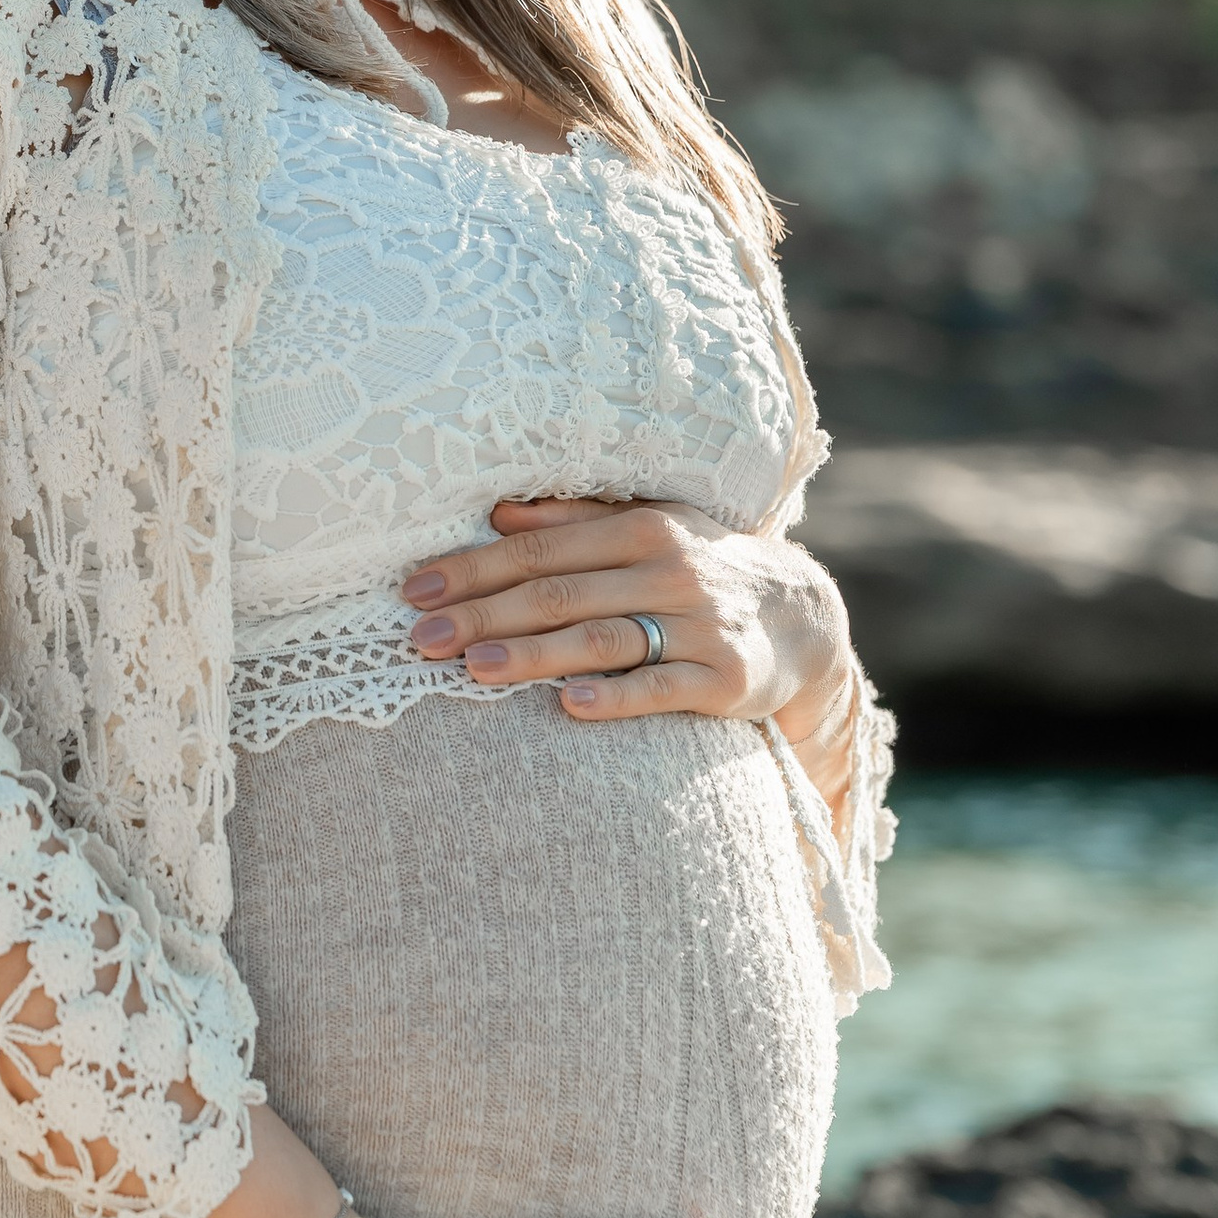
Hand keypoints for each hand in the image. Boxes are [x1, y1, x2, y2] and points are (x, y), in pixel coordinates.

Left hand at [402, 497, 858, 812]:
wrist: (802, 619)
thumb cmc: (701, 569)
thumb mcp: (647, 529)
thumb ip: (574, 521)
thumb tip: (496, 511)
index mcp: (641, 529)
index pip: (541, 549)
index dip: (475, 568)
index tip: (414, 589)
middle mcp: (669, 571)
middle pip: (560, 593)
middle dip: (484, 614)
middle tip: (420, 636)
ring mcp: (698, 626)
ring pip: (602, 638)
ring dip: (534, 654)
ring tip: (473, 668)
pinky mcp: (724, 680)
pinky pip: (662, 688)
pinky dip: (617, 696)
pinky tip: (570, 706)